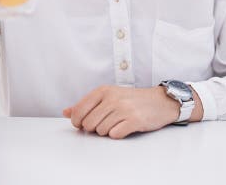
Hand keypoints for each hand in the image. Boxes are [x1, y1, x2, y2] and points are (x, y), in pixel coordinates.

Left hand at [62, 85, 179, 139]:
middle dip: (94, 128)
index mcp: (103, 90)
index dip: (78, 121)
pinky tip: (125, 126)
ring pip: (101, 131)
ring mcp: (124, 109)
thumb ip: (86, 104)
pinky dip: (118, 134)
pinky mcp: (134, 120)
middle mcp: (112, 98)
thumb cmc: (132, 99)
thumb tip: (66, 112)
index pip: (79, 110)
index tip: (83, 123)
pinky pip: (115, 135)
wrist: (160, 101)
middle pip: (88, 124)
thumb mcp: (108, 96)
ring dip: (107, 131)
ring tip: (118, 122)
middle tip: (104, 122)